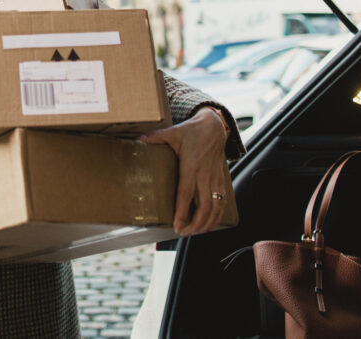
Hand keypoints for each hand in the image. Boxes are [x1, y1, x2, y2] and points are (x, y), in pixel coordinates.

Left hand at [139, 106, 228, 235]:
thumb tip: (138, 139)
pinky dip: (218, 216)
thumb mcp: (173, 132)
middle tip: (184, 233)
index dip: (182, 212)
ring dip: (207, 223)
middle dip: (195, 224)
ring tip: (195, 232)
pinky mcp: (221, 180)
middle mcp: (204, 175)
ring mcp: (214, 179)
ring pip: (215, 208)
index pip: (186, 194)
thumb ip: (156, 137)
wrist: (214, 127)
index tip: (177, 225)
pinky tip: (210, 225)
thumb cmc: (192, 131)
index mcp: (191, 166)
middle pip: (203, 207)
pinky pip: (223, 202)